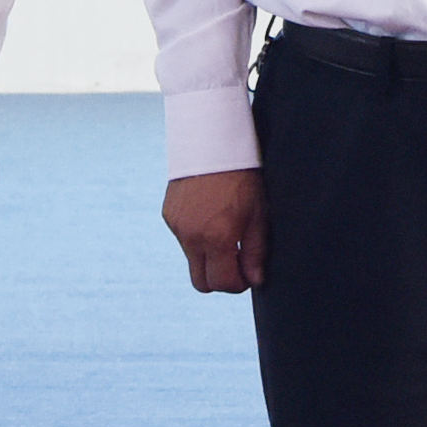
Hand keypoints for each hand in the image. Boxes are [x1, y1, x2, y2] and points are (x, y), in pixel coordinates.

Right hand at [163, 169, 265, 293]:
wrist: (213, 141)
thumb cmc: (243, 176)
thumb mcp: (258, 213)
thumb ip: (255, 252)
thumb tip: (255, 280)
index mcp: (217, 238)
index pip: (222, 283)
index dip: (238, 285)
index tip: (248, 275)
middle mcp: (192, 237)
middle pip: (200, 283)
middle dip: (219, 279)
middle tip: (236, 262)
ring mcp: (177, 227)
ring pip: (192, 260)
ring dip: (208, 256)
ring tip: (224, 230)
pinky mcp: (168, 215)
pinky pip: (183, 239)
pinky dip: (196, 237)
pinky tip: (209, 215)